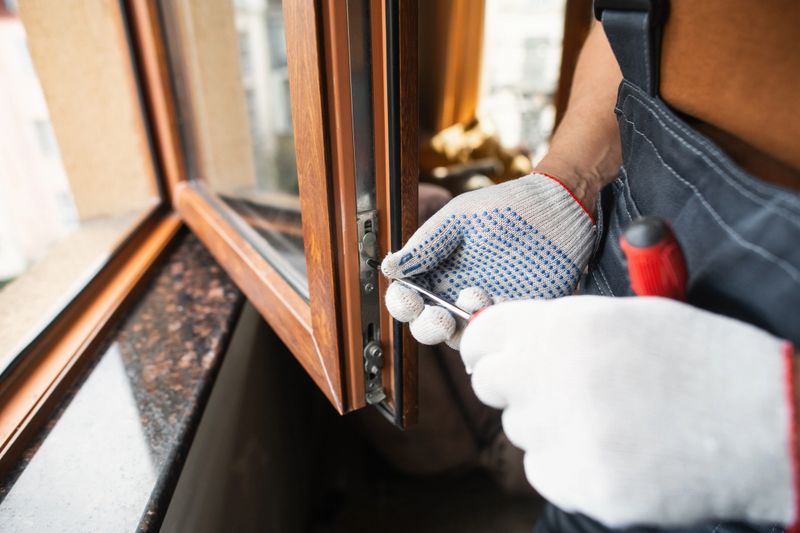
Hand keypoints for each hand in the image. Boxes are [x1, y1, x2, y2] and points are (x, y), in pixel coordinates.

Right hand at [381, 172, 595, 347]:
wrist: (557, 208)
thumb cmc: (504, 208)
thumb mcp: (459, 218)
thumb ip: (426, 244)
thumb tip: (389, 266)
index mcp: (437, 272)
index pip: (408, 298)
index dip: (402, 303)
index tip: (407, 298)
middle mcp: (456, 294)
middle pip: (429, 326)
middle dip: (428, 327)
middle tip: (439, 317)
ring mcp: (487, 307)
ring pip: (463, 336)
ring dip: (462, 324)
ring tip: (475, 294)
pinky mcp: (517, 315)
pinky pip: (500, 332)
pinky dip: (496, 321)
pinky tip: (502, 298)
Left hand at [461, 296, 796, 527]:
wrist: (767, 420)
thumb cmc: (700, 358)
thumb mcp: (628, 317)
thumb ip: (557, 326)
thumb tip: (502, 337)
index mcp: (568, 327)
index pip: (484, 336)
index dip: (487, 345)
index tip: (492, 354)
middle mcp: (558, 378)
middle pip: (491, 385)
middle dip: (514, 384)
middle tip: (553, 386)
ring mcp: (573, 438)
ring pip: (521, 430)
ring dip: (548, 424)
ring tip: (608, 416)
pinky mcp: (590, 486)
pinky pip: (545, 471)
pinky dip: (568, 462)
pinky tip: (615, 449)